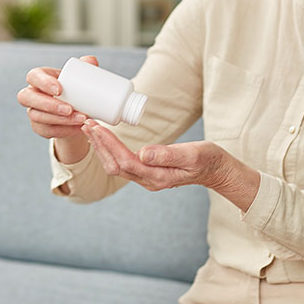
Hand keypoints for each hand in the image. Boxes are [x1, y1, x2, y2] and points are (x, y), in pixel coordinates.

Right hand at [17, 56, 97, 140]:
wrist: (75, 110)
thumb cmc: (74, 89)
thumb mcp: (79, 78)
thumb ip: (85, 67)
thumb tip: (91, 60)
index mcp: (39, 78)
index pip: (33, 76)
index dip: (43, 83)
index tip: (60, 89)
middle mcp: (31, 94)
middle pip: (28, 98)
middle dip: (49, 105)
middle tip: (70, 109)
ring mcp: (32, 111)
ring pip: (38, 117)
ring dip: (60, 120)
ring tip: (81, 119)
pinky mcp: (39, 127)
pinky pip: (46, 131)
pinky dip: (64, 131)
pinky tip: (77, 129)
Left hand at [81, 119, 260, 210]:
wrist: (218, 170)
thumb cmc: (208, 160)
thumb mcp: (192, 154)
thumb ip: (168, 155)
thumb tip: (143, 152)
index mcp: (157, 177)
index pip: (124, 161)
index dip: (108, 144)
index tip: (96, 126)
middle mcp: (148, 180)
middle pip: (114, 164)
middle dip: (99, 144)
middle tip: (85, 123)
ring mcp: (147, 178)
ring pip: (116, 165)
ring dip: (101, 147)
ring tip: (90, 128)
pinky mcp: (148, 171)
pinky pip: (123, 162)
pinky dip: (110, 149)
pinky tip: (105, 137)